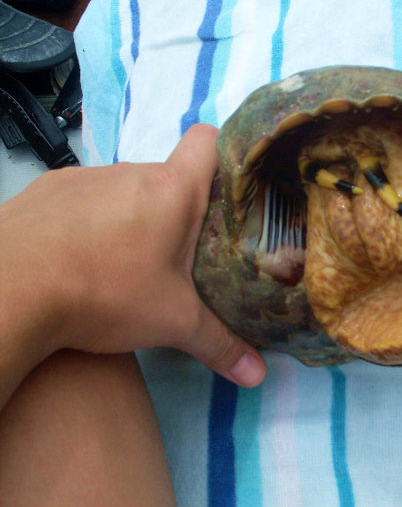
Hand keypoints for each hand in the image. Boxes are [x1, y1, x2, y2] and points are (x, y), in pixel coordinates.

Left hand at [0, 124, 265, 390]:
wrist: (7, 292)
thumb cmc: (105, 294)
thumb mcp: (172, 324)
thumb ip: (220, 345)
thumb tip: (260, 376)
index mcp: (173, 189)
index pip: (210, 141)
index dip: (223, 157)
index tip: (225, 191)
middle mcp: (130, 171)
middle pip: (168, 176)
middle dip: (177, 210)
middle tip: (177, 256)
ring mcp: (84, 177)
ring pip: (125, 189)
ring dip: (132, 216)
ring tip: (124, 263)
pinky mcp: (46, 189)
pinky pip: (83, 197)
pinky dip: (89, 220)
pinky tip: (78, 258)